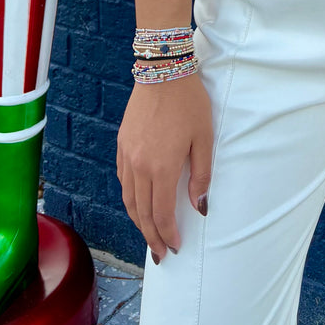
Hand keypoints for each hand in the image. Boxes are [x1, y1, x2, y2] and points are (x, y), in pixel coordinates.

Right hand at [117, 69, 212, 262]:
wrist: (162, 71)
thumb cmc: (189, 102)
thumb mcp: (203, 138)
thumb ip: (201, 175)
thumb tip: (199, 207)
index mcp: (161, 167)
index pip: (161, 213)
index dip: (168, 234)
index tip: (176, 247)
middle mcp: (139, 166)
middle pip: (142, 213)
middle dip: (152, 236)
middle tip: (161, 253)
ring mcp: (127, 155)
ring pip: (129, 200)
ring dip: (139, 221)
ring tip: (150, 234)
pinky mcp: (121, 144)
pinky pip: (123, 181)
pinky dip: (130, 199)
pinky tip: (139, 202)